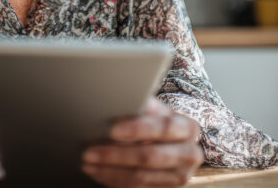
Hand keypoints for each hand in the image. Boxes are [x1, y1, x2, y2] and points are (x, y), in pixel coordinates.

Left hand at [81, 98, 203, 186]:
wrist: (169, 145)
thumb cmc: (155, 123)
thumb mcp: (153, 112)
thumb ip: (141, 106)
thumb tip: (116, 98)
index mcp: (189, 128)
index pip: (164, 128)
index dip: (138, 129)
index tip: (112, 130)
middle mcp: (190, 154)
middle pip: (151, 156)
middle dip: (116, 155)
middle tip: (89, 151)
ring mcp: (180, 176)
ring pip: (141, 176)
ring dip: (109, 170)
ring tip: (88, 163)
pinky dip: (113, 180)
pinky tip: (98, 172)